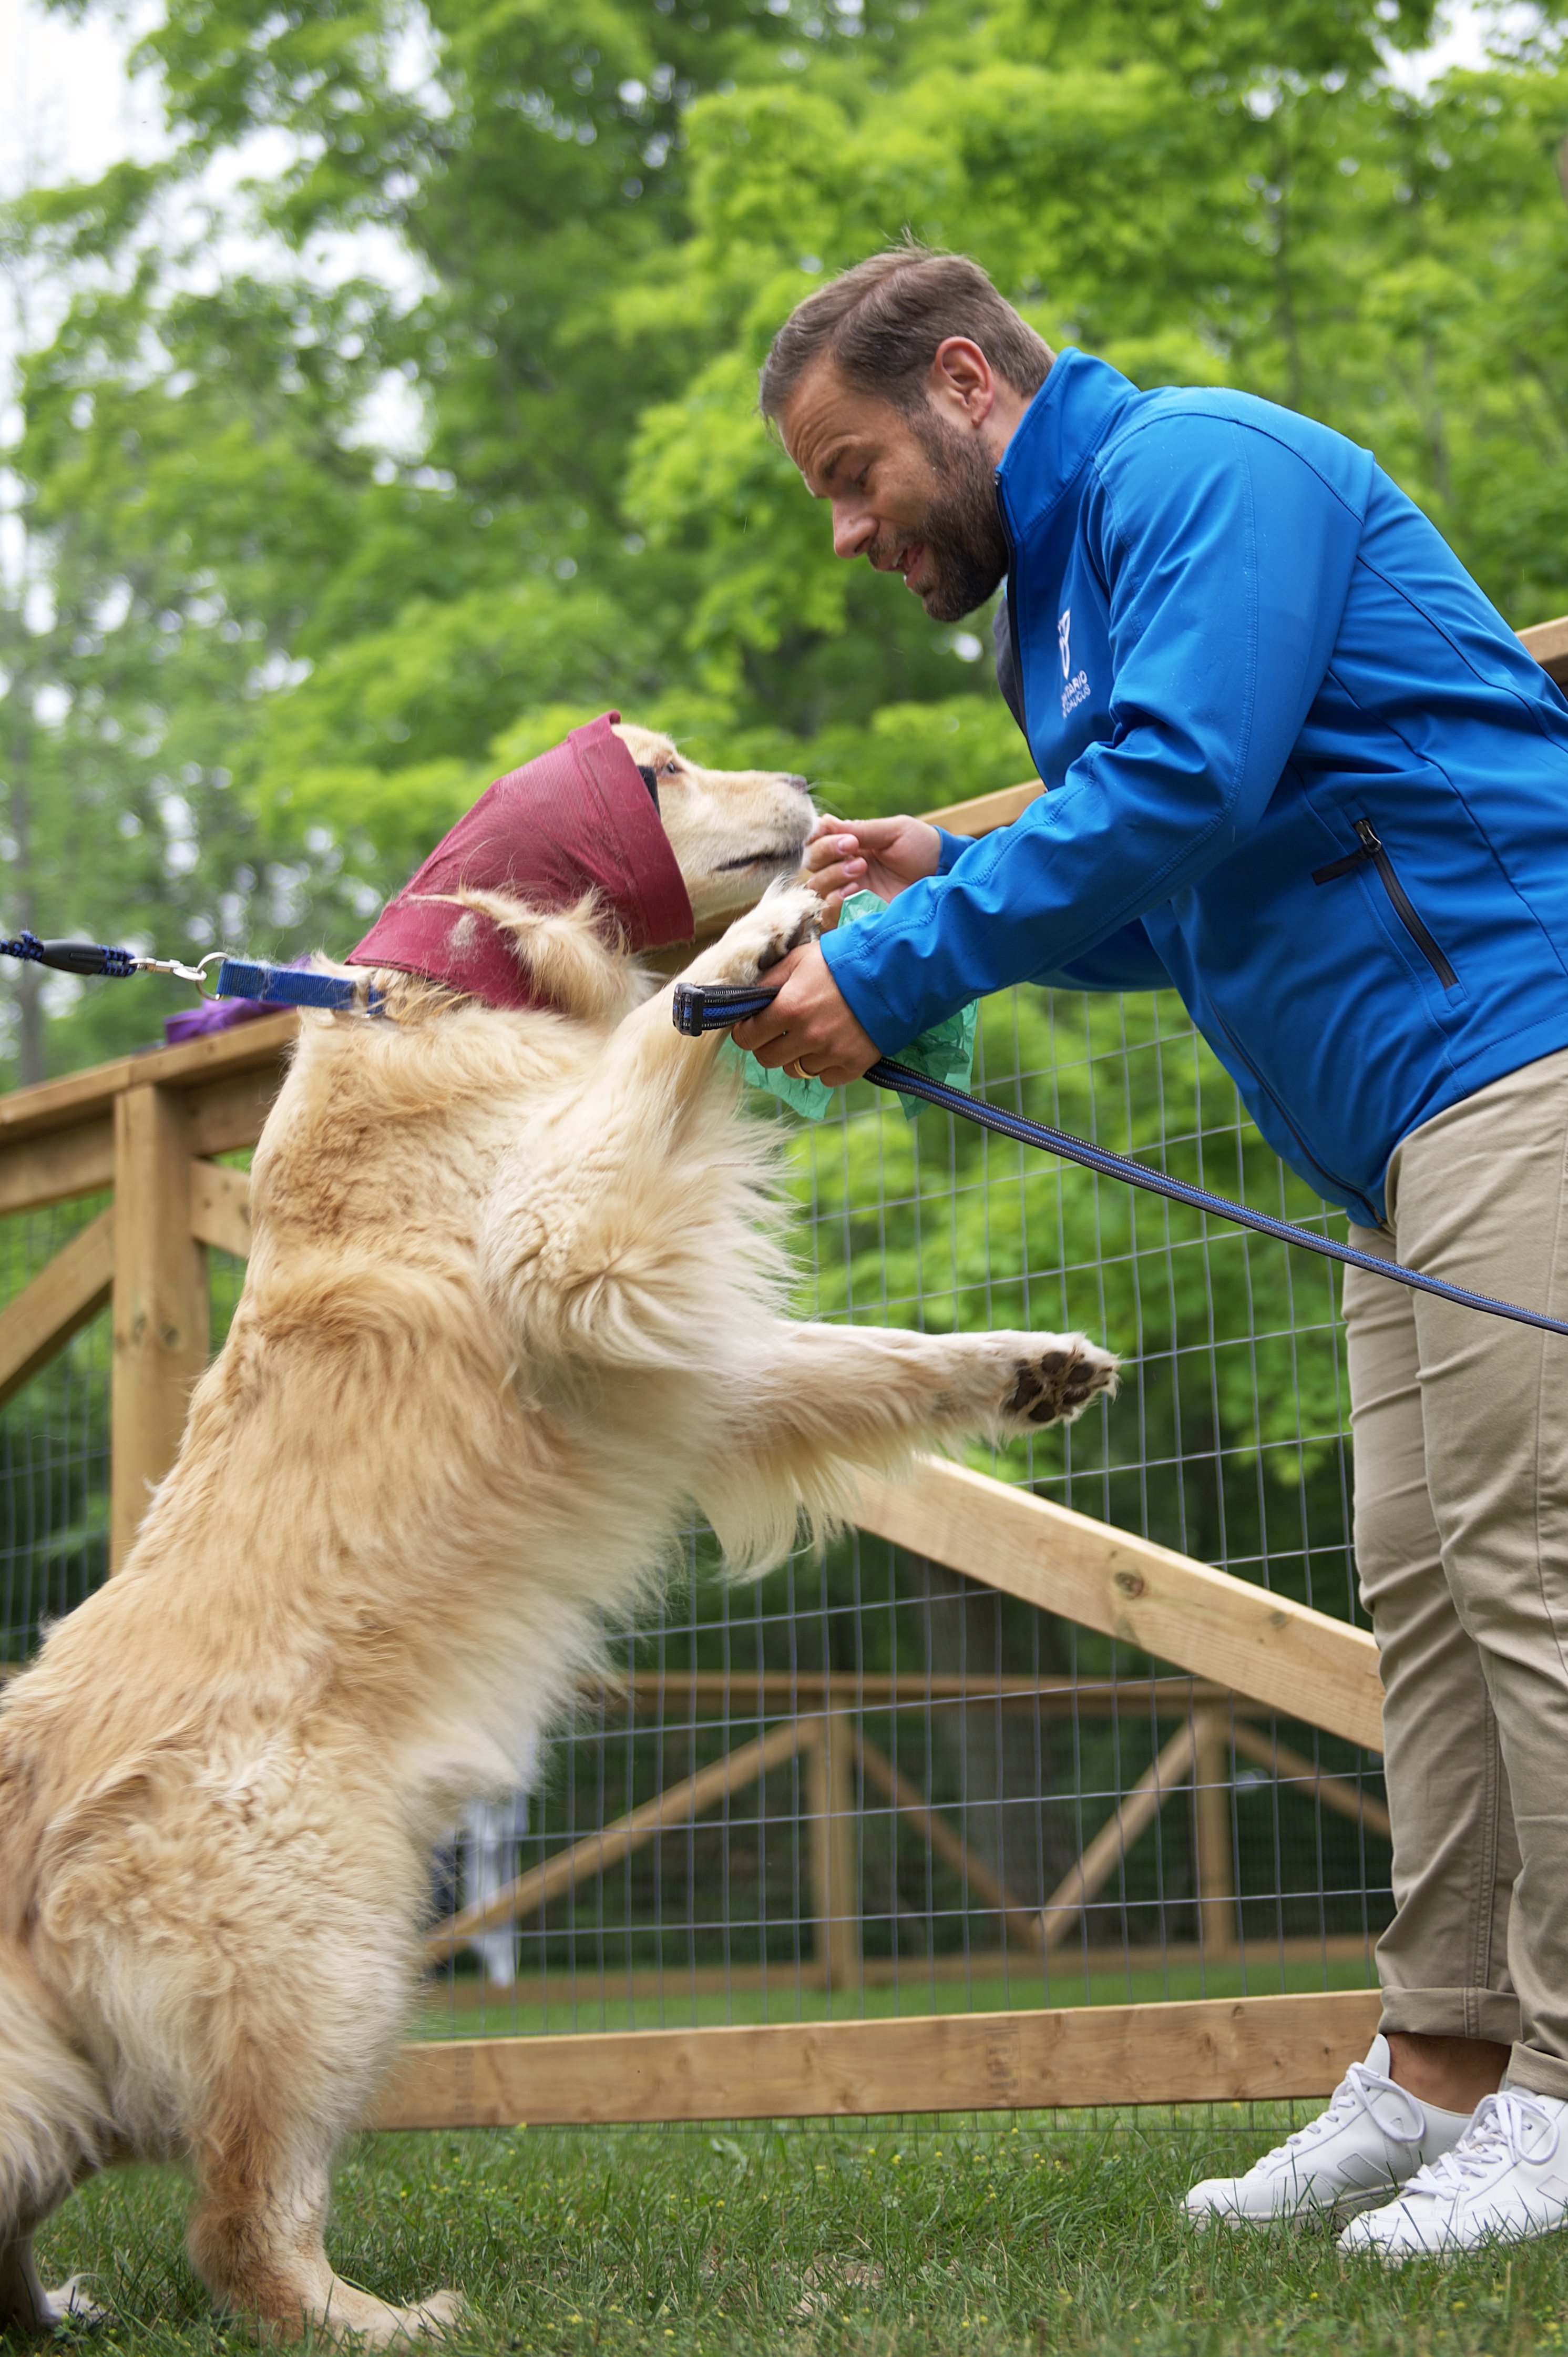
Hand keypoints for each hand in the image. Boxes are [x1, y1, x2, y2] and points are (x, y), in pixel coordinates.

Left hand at [729, 940, 879, 1086]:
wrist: (894, 973)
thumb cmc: (842, 961)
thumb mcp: (799, 960)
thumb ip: (769, 981)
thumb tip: (746, 999)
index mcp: (789, 1008)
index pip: (747, 1038)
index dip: (746, 1032)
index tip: (753, 1026)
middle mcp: (808, 1036)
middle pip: (768, 1060)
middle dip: (768, 1046)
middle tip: (780, 1032)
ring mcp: (831, 1054)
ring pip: (796, 1071)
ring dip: (798, 1057)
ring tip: (812, 1036)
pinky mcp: (853, 1066)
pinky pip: (825, 1079)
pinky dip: (825, 1067)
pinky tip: (833, 1046)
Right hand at [801, 813, 941, 917]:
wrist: (947, 878)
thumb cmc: (923, 848)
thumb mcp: (894, 831)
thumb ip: (860, 829)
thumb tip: (824, 820)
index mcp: (850, 847)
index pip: (816, 842)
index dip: (820, 838)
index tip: (843, 836)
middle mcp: (844, 870)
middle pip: (811, 864)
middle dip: (827, 853)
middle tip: (853, 849)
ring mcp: (849, 895)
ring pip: (816, 888)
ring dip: (832, 876)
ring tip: (860, 869)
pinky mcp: (855, 917)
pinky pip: (828, 914)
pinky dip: (835, 902)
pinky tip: (855, 892)